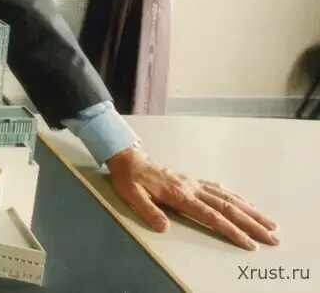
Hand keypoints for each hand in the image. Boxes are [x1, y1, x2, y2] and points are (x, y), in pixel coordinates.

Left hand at [106, 147, 278, 249]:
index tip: (249, 243)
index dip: (231, 230)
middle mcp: (192, 188)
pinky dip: (235, 197)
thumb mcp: (132, 196)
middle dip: (252, 224)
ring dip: (250, 211)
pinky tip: (245, 203)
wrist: (129, 158)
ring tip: (269, 223)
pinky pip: (218, 189)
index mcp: (180, 195)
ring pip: (228, 198)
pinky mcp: (191, 180)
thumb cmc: (130, 179)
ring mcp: (194, 183)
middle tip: (272, 237)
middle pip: (228, 208)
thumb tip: (164, 228)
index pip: (211, 216)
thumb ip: (148, 211)